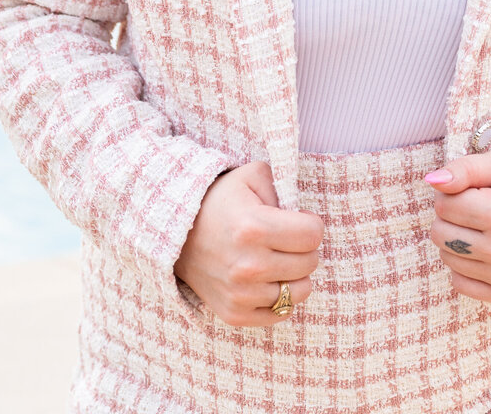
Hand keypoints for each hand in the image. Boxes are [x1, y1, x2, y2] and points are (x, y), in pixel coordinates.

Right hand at [174, 160, 322, 326]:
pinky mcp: (234, 314)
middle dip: (304, 248)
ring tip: (278, 259)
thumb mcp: (251, 176)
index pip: (312, 235)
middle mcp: (248, 266)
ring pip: (300, 291)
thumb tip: (303, 216)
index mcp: (254, 227)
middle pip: (309, 263)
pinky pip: (281, 313)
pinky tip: (268, 280)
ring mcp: (240, 294)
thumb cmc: (220, 201)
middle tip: (286, 239)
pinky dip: (281, 297)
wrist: (177, 234)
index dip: (311, 224)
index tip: (298, 220)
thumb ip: (283, 186)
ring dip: (295, 274)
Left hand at [425, 151, 490, 305]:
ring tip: (482, 228)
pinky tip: (484, 251)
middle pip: (440, 234)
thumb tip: (432, 181)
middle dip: (450, 217)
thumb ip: (465, 169)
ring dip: (456, 241)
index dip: (451, 193)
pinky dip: (464, 266)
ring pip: (447, 259)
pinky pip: (460, 284)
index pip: (443, 205)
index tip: (472, 191)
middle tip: (474, 209)